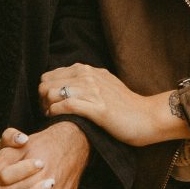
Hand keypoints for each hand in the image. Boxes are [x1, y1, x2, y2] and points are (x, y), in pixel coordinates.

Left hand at [39, 64, 186, 146]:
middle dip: (42, 98)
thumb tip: (64, 86)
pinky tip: (56, 118)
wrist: (147, 116)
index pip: (51, 74)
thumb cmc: (124, 105)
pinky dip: (56, 112)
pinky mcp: (97, 108)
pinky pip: (66, 105)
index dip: (45, 89)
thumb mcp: (103, 84)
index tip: (48, 103)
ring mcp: (92, 91)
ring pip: (52, 92)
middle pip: (46, 82)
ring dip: (46, 106)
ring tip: (51, 116)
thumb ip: (85, 81)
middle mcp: (88, 76)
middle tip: (46, 111)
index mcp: (88, 70)